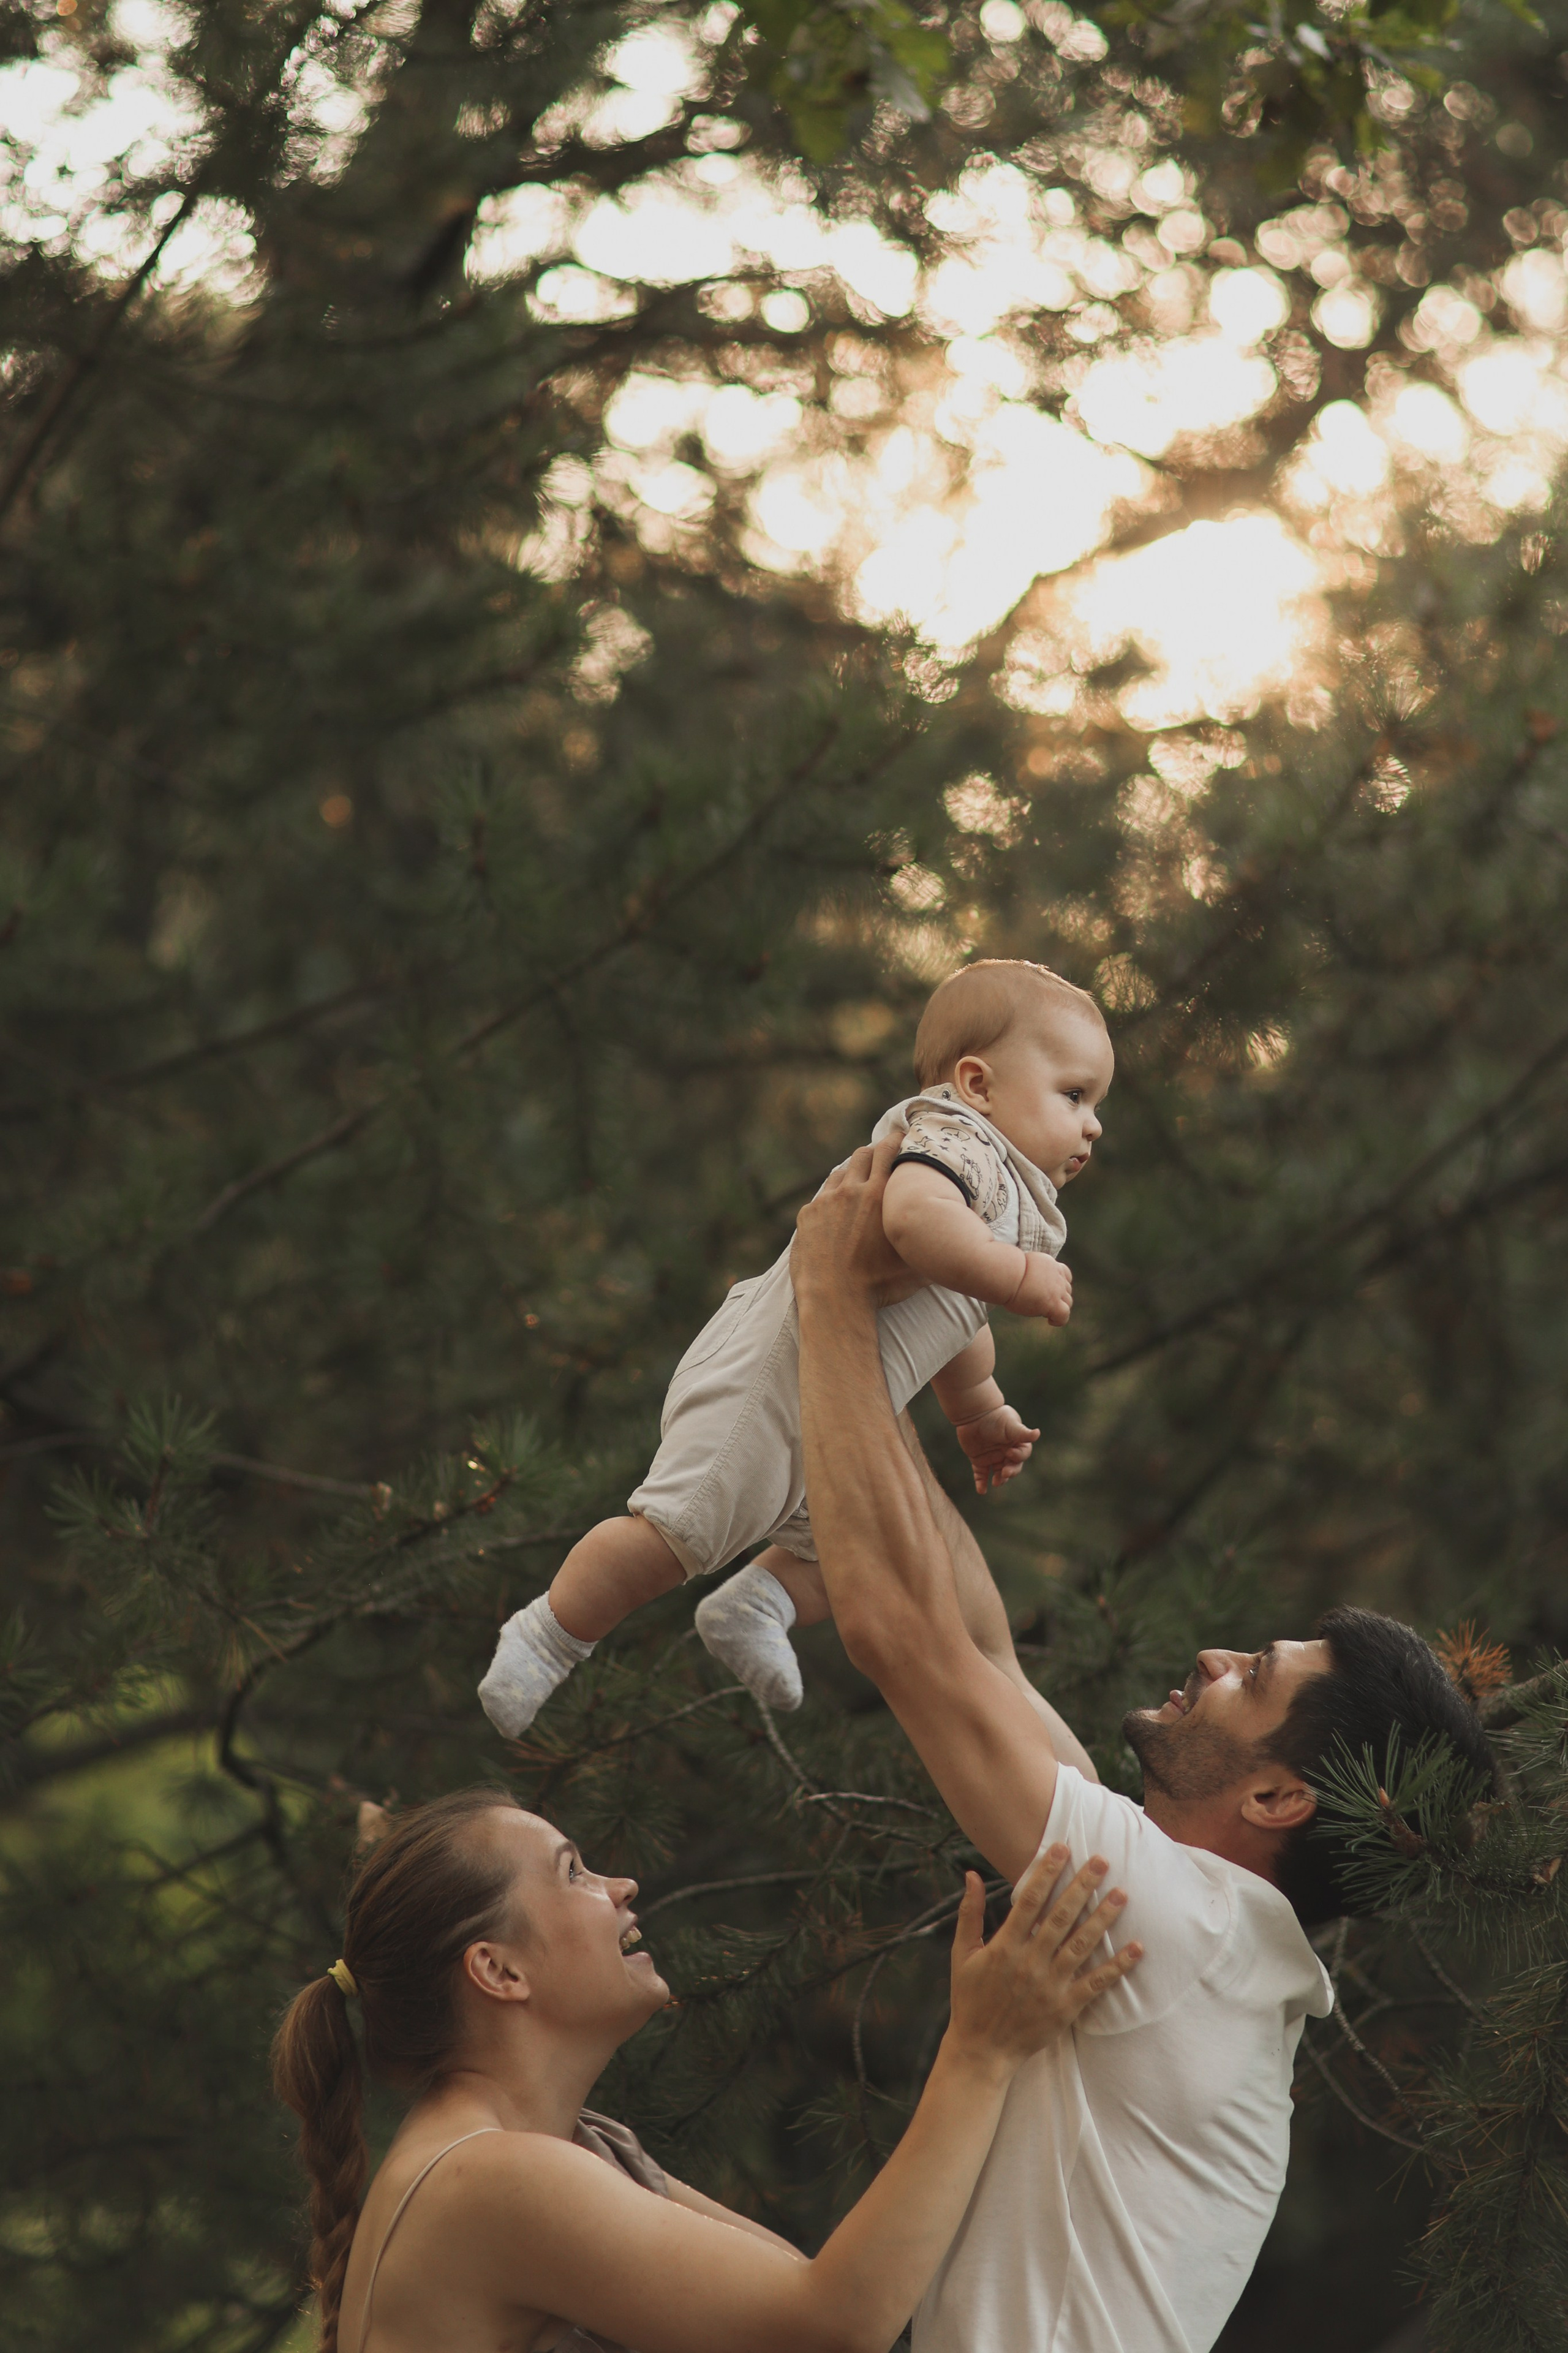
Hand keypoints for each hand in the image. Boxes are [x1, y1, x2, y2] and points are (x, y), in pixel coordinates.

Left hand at [792, 1137, 925, 1308]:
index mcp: (878, 1195)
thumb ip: (935, 1245)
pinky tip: (837, 1210)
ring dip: (851, 1174)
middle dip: (873, 1152)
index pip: (887, 1151)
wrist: (834, 1299)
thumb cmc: (880, 1285)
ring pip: (839, 1174)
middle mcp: (850, 1191)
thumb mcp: (918, 1265)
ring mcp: (825, 1202)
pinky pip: (821, 1199)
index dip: (895, 1140)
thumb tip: (961, 1241)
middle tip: (882, 1156)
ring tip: (860, 1182)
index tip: (902, 1137)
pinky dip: (831, 1199)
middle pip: (861, 1155)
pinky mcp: (807, 1216)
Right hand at [946, 1846, 1137, 2076]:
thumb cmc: (970, 1999)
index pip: (1029, 1901)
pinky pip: (1095, 1983)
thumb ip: (969, 1914)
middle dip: (1082, 1887)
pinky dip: (1117, 1967)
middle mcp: (1030, 1962)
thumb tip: (971, 1875)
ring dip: (1103, 1919)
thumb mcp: (961, 1954)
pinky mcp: (1066, 2008)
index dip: (1046, 1872)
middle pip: (1061, 1917)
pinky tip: (1136, 1949)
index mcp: (1005, 1946)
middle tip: (1102, 1861)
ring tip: (1121, 1894)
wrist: (982, 2050)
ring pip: (1082, 1945)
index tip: (1062, 1848)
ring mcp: (1050, 1986)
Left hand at [955, 1404, 1040, 1495]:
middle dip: (1010, 1472)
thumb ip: (1022, 1433)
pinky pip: (981, 1475)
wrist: (973, 1414)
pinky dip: (981, 1483)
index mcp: (1016, 1444)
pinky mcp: (979, 1461)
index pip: (1022, 1455)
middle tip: (1004, 1473)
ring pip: (999, 1474)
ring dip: (999, 1479)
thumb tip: (1037, 1433)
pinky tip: (981, 1490)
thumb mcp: (1010, 1425)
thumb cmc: (995, 1417)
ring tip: (996, 1482)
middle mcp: (1006, 1452)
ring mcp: (993, 1457)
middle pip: (1013, 1467)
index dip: (1018, 1457)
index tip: (1009, 1453)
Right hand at [1009, 1253, 1071, 1324]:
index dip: (1060, 1283)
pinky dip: (1059, 1320)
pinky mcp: (1053, 1303)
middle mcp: (1056, 1275)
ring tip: (1045, 1312)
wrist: (1006, 1274)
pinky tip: (1050, 1321)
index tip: (1049, 1289)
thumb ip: (1029, 1271)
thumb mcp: (1021, 1266)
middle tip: (1043, 1303)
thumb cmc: (1005, 1271)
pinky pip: (1064, 1315)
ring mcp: (1057, 1289)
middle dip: (1059, 1296)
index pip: (1064, 1273)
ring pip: (1068, 1301)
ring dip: (1059, 1307)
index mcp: (1049, 1263)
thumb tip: (1022, 1278)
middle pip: (1067, 1289)